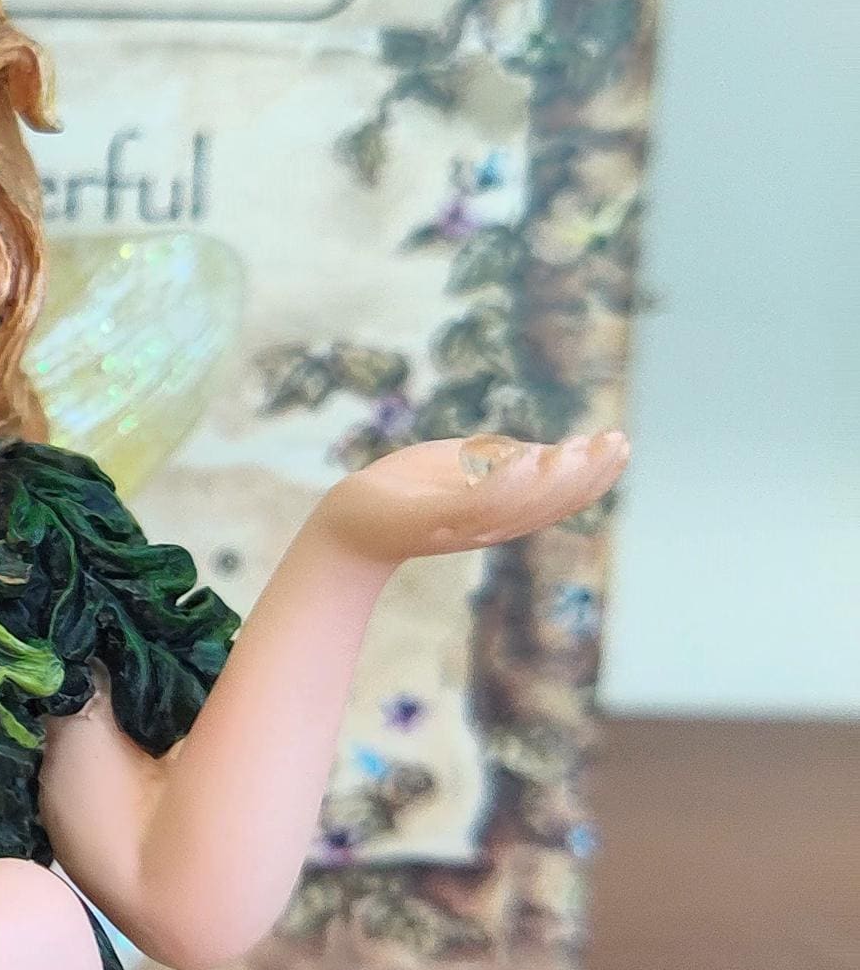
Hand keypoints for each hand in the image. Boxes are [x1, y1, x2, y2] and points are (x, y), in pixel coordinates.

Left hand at [315, 430, 628, 569]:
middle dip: (585, 474)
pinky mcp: (428, 521)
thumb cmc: (410, 493)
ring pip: (519, 505)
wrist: (349, 525)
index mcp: (504, 512)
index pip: (561, 497)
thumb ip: (506, 463)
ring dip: (553, 478)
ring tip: (578, 448)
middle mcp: (490, 525)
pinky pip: (472, 505)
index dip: (594, 475)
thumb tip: (552, 453)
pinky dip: (502, 485)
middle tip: (615, 443)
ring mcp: (460, 526)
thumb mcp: (466, 469)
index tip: (620, 444)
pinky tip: (525, 458)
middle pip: (550, 503)